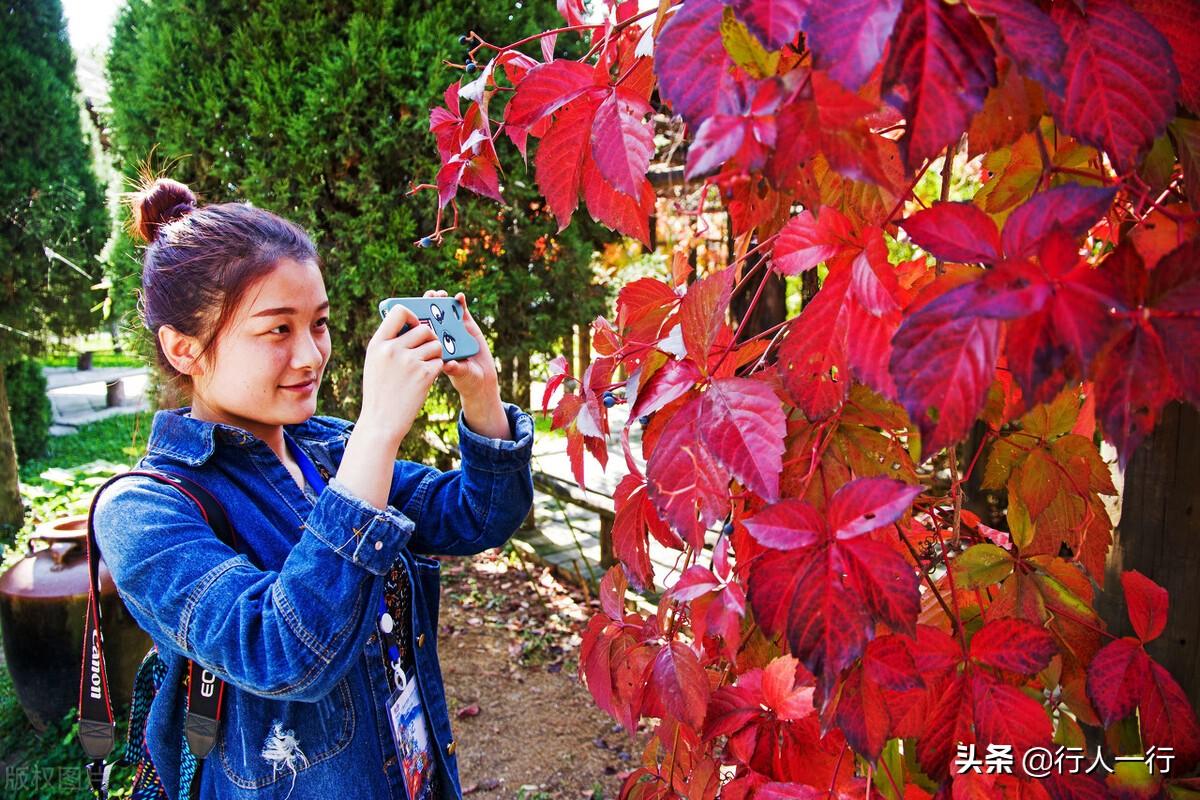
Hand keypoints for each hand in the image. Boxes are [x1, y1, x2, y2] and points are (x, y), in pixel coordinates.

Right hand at [358, 302, 443, 442]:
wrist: (381, 422)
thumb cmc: (379, 392)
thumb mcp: (374, 363)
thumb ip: (388, 344)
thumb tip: (408, 326)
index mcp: (378, 343)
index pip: (399, 311)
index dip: (412, 315)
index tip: (415, 325)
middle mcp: (392, 349)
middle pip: (424, 329)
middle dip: (430, 338)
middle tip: (427, 349)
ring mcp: (409, 361)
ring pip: (436, 345)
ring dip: (436, 354)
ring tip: (426, 365)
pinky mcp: (424, 374)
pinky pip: (440, 361)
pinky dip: (437, 369)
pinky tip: (427, 378)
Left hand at [421, 289, 498, 400]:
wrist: (481, 379)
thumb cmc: (465, 379)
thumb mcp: (459, 374)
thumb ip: (455, 369)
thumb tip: (448, 365)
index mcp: (432, 346)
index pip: (421, 329)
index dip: (416, 317)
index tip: (413, 309)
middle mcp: (441, 335)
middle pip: (431, 316)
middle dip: (429, 303)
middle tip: (429, 296)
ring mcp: (454, 329)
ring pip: (445, 311)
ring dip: (442, 300)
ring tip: (441, 294)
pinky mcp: (467, 326)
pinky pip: (462, 312)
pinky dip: (460, 302)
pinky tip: (459, 296)